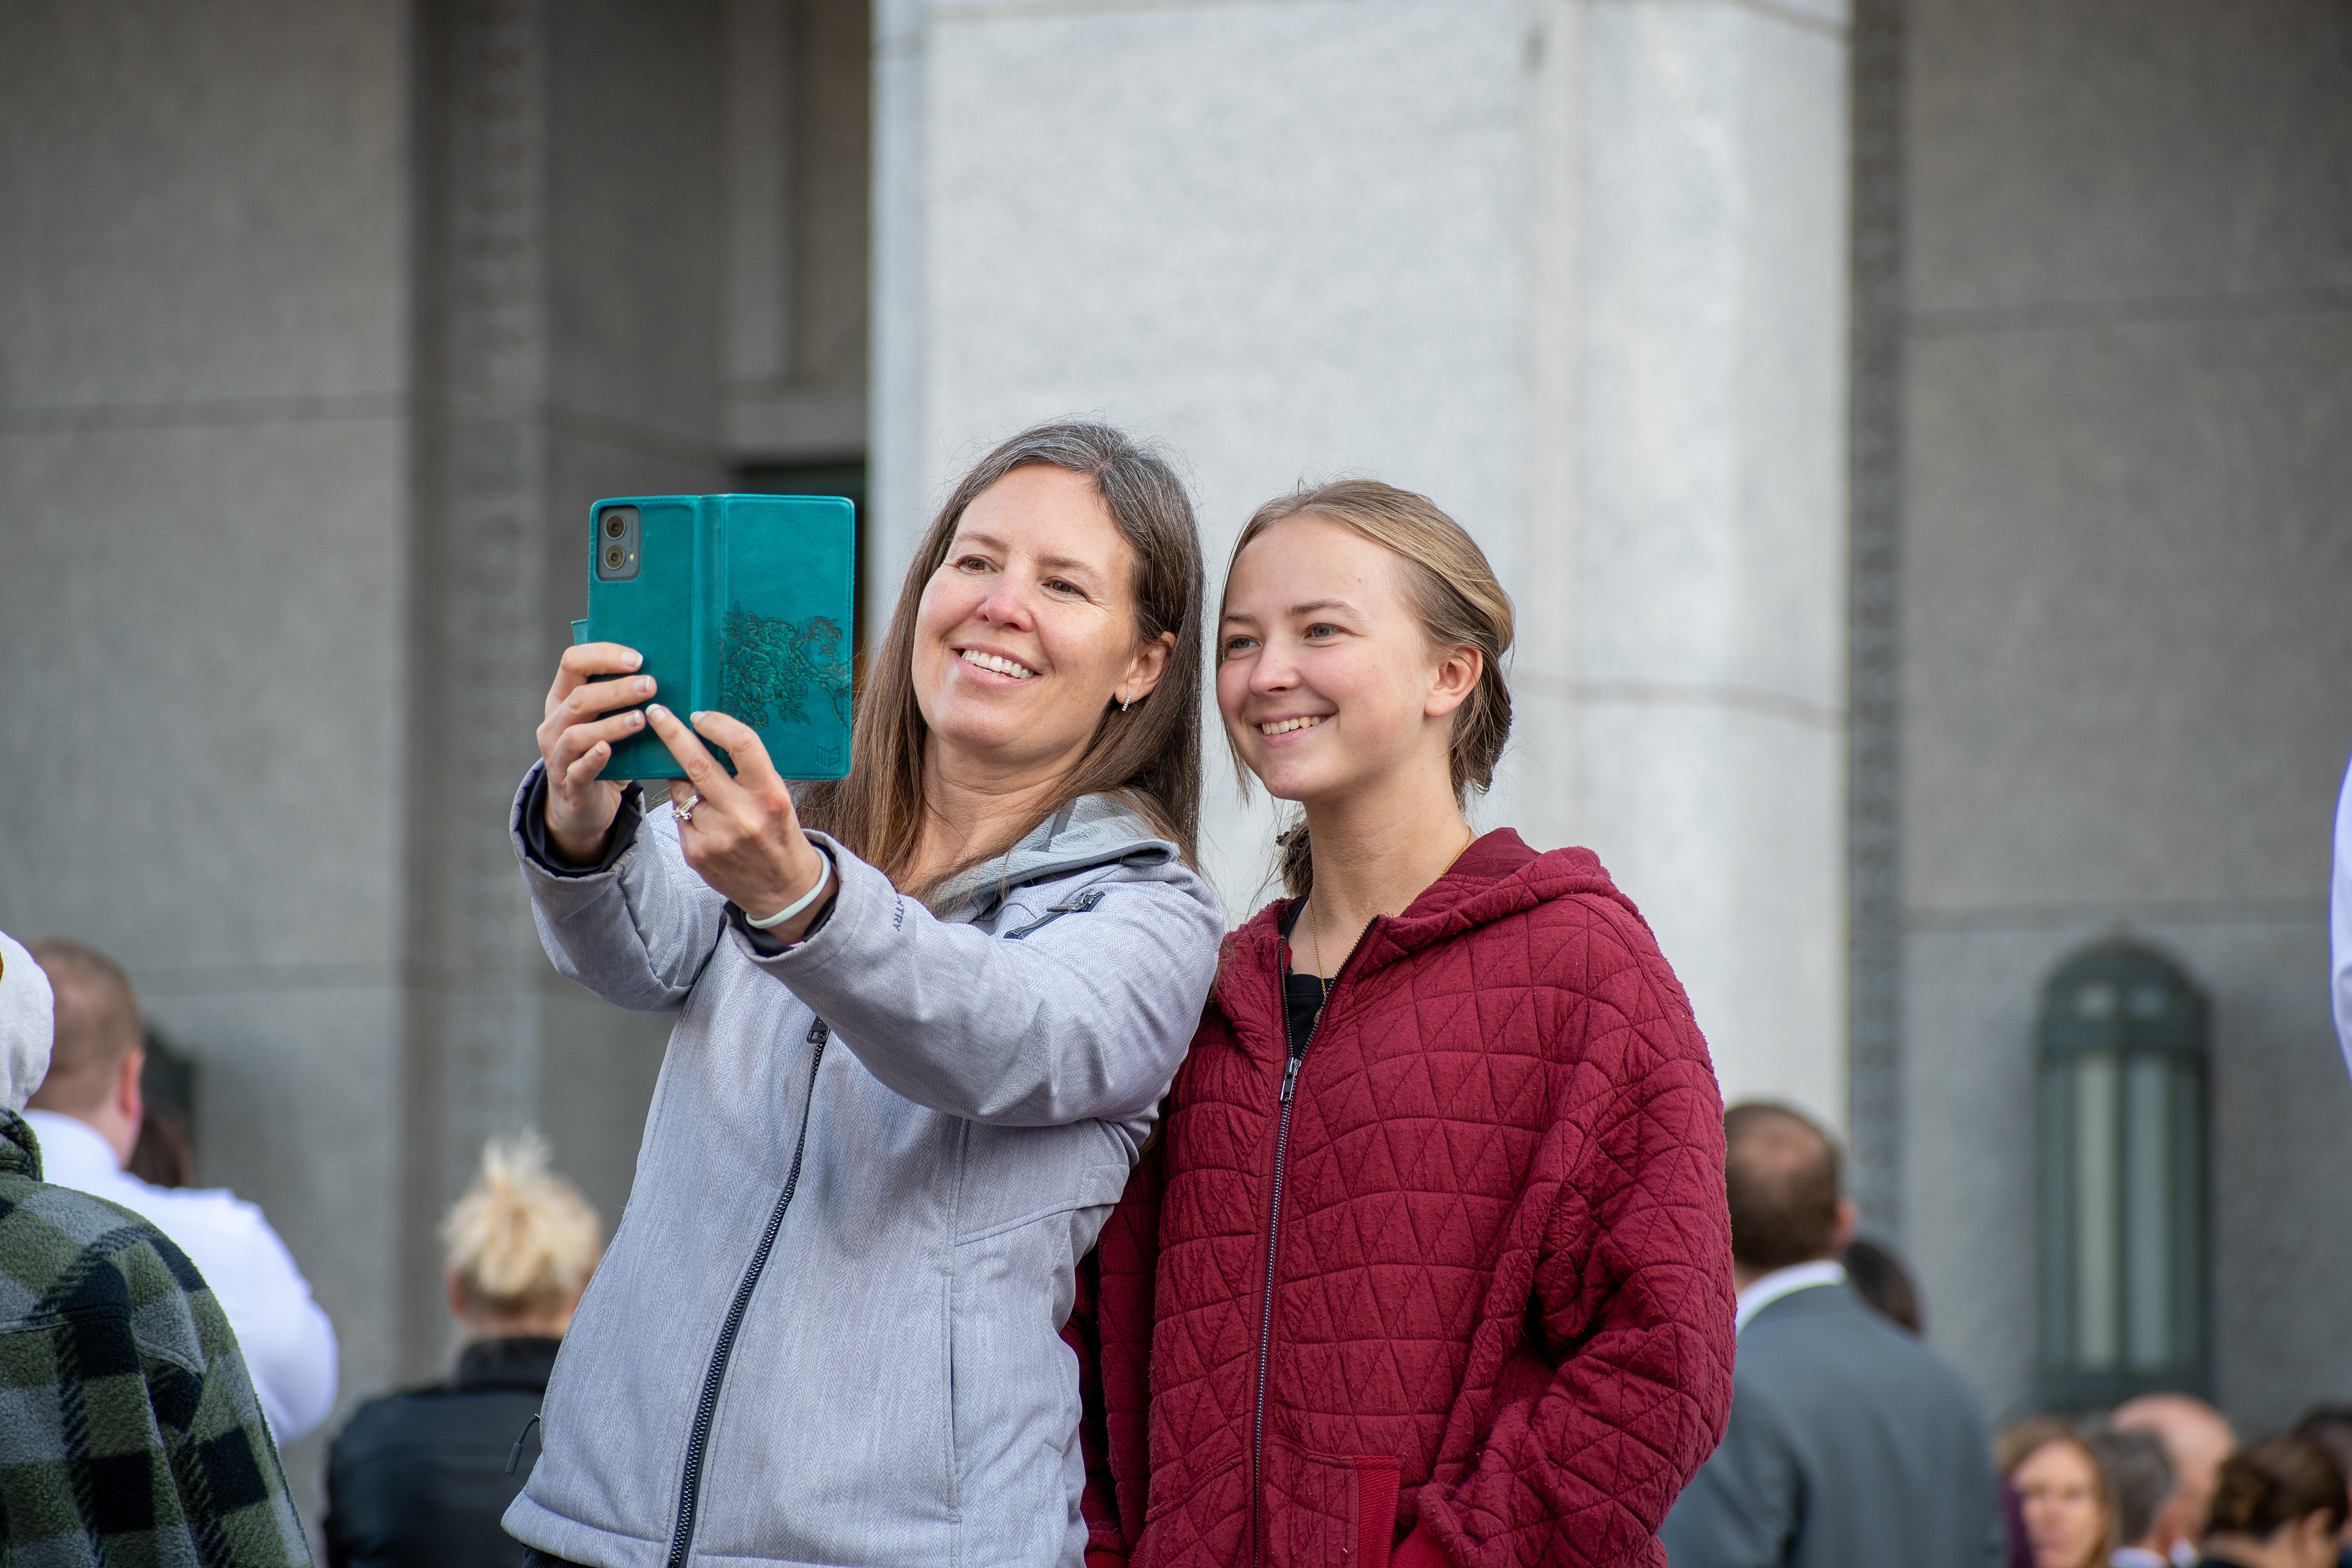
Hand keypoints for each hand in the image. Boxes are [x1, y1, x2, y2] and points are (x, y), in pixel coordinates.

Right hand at [537, 643, 655, 862]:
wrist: (583, 804)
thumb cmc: (603, 754)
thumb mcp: (607, 721)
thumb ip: (623, 700)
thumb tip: (666, 674)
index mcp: (562, 698)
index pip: (573, 662)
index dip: (603, 655)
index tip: (638, 659)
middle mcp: (554, 723)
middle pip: (579, 697)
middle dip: (617, 689)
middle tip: (651, 685)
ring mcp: (557, 755)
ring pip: (577, 734)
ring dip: (611, 724)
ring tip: (642, 718)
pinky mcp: (569, 784)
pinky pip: (578, 769)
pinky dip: (593, 758)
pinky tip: (609, 750)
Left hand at [647, 705, 833, 942]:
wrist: (782, 891)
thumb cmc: (780, 835)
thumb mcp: (778, 799)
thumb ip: (749, 773)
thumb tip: (710, 736)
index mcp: (771, 796)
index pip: (742, 745)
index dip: (717, 724)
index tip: (699, 714)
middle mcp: (743, 815)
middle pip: (697, 763)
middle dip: (671, 733)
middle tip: (656, 713)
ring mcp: (715, 836)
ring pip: (683, 790)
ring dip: (682, 778)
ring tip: (696, 783)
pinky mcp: (696, 852)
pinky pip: (681, 816)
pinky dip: (687, 808)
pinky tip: (704, 817)